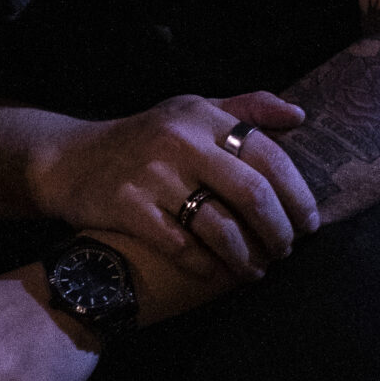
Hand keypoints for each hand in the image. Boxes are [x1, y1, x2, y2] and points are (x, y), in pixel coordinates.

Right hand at [29, 91, 318, 278]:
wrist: (71, 159)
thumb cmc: (144, 138)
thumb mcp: (190, 111)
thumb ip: (244, 110)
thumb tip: (299, 118)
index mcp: (200, 115)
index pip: (267, 154)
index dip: (297, 193)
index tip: (309, 222)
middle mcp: (179, 140)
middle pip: (252, 193)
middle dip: (279, 232)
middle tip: (285, 250)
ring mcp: (152, 174)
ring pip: (221, 227)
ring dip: (248, 257)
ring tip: (256, 269)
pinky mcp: (129, 206)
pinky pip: (183, 247)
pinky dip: (207, 266)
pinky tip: (214, 270)